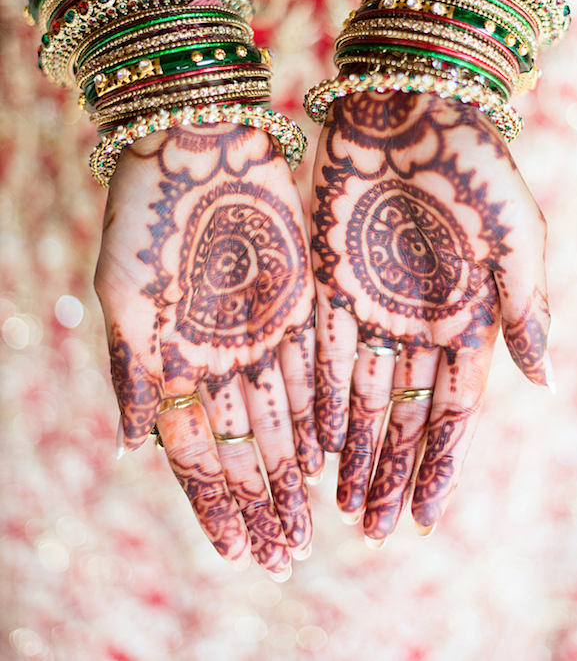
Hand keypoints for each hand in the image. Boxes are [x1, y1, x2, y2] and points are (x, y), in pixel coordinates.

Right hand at [94, 124, 321, 572]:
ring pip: (283, 414)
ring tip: (314, 521)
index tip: (239, 553)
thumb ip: (132, 371)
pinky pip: (312, 367)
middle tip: (286, 555)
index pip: (197, 450)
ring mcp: (257, 328)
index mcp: (170, 358)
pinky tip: (332, 451)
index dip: (217, 503)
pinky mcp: (295, 298)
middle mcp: (216, 352)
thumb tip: (133, 450)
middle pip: (246, 444)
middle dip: (264, 500)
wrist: (196, 140)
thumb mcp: (126, 293)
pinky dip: (320, 411)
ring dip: (295, 469)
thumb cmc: (149, 213)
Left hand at [311, 92, 549, 539]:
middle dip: (387, 472)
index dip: (438, 465)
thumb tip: (545, 384)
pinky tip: (306, 441)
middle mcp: (415, 321)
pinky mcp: (325, 280)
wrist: (408, 102)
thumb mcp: (516, 235)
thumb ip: (526, 309)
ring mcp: (369, 304)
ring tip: (336, 504)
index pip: (450, 410)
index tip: (424, 521)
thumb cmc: (472, 164)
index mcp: (466, 316)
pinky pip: (317, 353)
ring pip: (356, 394)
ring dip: (349, 449)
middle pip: (399, 414)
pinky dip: (313, 398)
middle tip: (370, 531)